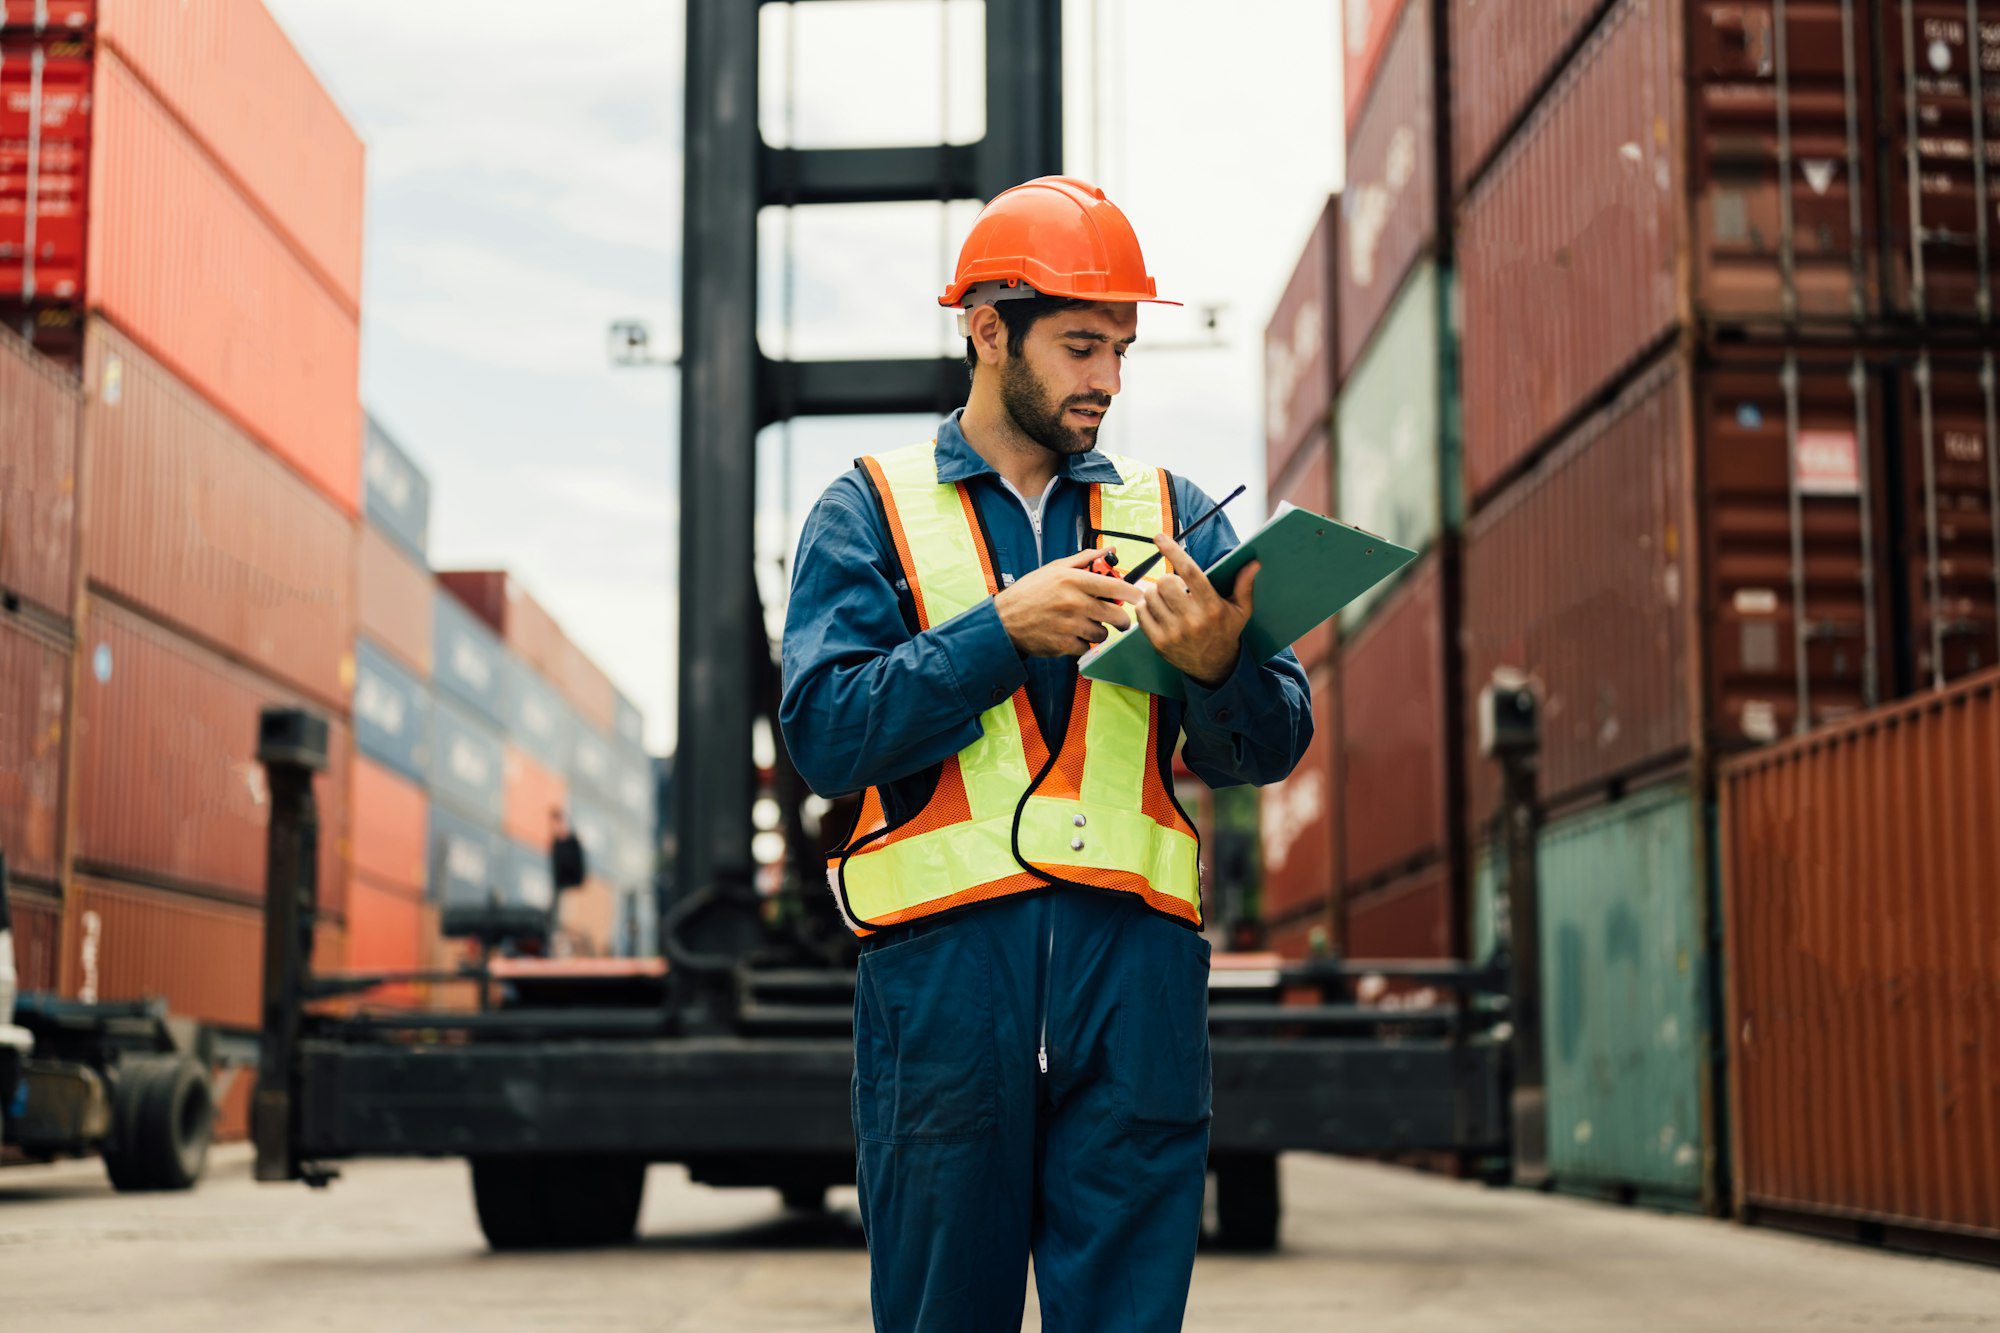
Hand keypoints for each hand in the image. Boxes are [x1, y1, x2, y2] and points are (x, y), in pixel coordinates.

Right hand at [994, 548, 1136, 657]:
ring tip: (1085, 624)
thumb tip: (1109, 550)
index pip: (1116, 587)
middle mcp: (1074, 602)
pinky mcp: (1064, 645)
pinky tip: (1070, 635)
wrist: (1004, 620)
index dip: (1133, 593)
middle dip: (1121, 619)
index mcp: (1073, 580)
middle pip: (1116, 615)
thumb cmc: (1030, 592)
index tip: (1139, 596)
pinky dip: (1082, 643)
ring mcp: (1070, 626)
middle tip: (1118, 619)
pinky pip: (1087, 646)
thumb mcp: (1054, 569)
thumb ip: (1084, 559)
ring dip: (1098, 631)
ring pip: (1102, 633)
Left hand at [1132, 534, 1258, 688]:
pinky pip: (1142, 612)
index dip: (1173, 551)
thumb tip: (1254, 563)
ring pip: (1151, 596)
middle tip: (1176, 587)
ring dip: (1156, 593)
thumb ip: (1244, 585)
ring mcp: (1174, 633)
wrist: (1214, 667)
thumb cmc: (1226, 632)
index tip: (1160, 537)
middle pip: (1165, 582)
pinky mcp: (1159, 643)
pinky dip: (1146, 606)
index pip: (1190, 572)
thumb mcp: (1241, 610)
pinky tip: (1158, 610)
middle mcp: (1192, 620)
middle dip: (1168, 579)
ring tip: (1168, 601)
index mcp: (1212, 607)